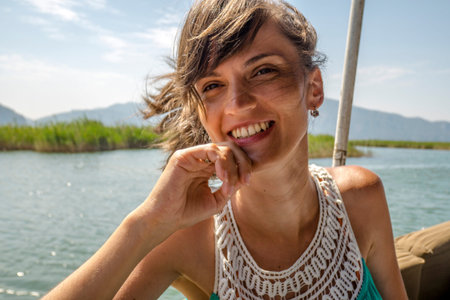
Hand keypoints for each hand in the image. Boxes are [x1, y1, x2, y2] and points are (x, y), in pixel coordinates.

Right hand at [136, 142, 251, 237]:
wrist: (166, 220)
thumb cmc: (187, 212)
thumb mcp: (216, 201)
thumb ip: (230, 187)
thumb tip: (243, 176)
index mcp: (208, 168)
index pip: (232, 158)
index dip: (244, 166)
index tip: (247, 183)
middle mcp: (200, 160)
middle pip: (230, 149)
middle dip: (242, 163)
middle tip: (245, 180)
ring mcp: (192, 156)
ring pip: (221, 148)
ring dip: (231, 166)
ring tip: (229, 184)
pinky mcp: (183, 156)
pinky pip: (209, 149)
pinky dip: (221, 162)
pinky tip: (222, 177)